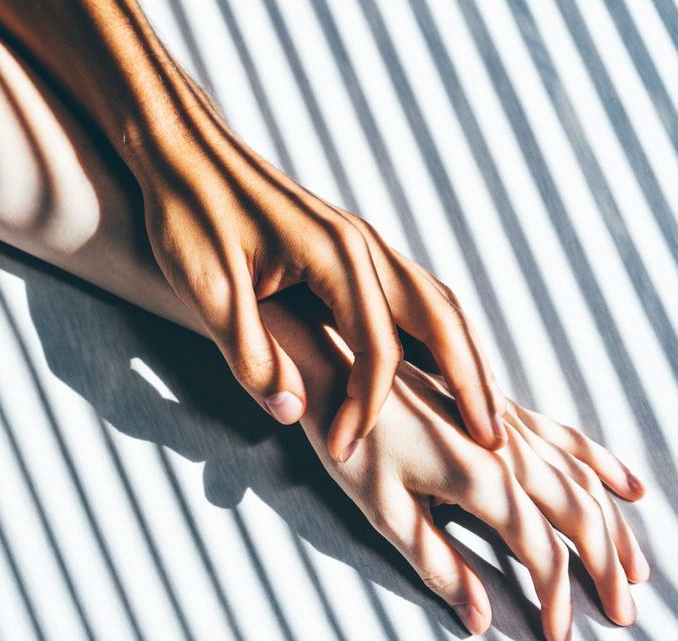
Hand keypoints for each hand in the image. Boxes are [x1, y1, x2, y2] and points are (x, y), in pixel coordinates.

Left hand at [136, 99, 502, 462]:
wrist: (182, 151)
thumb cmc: (188, 215)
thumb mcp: (206, 289)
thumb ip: (249, 353)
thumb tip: (294, 413)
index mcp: (336, 254)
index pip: (378, 348)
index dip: (367, 408)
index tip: (346, 452)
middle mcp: (363, 244)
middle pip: (442, 320)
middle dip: (472, 385)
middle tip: (495, 446)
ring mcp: (362, 242)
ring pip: (437, 304)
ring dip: (467, 360)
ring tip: (486, 413)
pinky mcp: (350, 247)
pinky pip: (415, 295)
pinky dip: (440, 336)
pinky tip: (439, 368)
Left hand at [299, 357, 647, 640]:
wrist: (337, 362)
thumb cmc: (351, 439)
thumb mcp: (382, 510)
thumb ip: (436, 563)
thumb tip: (479, 618)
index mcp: (482, 479)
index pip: (541, 552)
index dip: (556, 600)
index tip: (559, 639)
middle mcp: (509, 449)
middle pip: (580, 515)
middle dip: (607, 569)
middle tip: (624, 614)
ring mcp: (509, 424)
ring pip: (584, 479)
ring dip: (616, 527)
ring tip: (638, 570)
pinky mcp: (501, 408)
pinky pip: (568, 440)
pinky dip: (604, 467)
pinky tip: (630, 487)